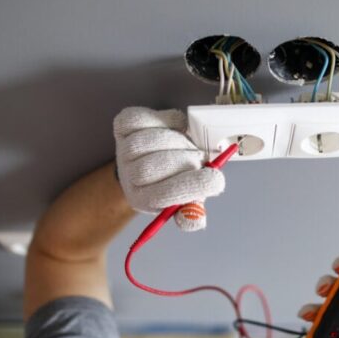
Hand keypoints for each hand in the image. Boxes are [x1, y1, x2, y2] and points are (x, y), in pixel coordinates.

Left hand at [113, 107, 224, 230]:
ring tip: (186, 145)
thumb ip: (192, 211)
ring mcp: (123, 148)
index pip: (162, 196)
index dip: (191, 186)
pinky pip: (144, 118)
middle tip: (199, 160)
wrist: (148, 159)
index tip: (215, 180)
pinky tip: (175, 127)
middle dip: (184, 160)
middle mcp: (128, 175)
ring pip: (149, 140)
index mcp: (142, 198)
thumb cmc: (170, 179)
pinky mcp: (124, 125)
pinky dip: (165, 119)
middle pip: (150, 167)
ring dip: (177, 140)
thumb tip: (196, 218)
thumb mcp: (184, 201)